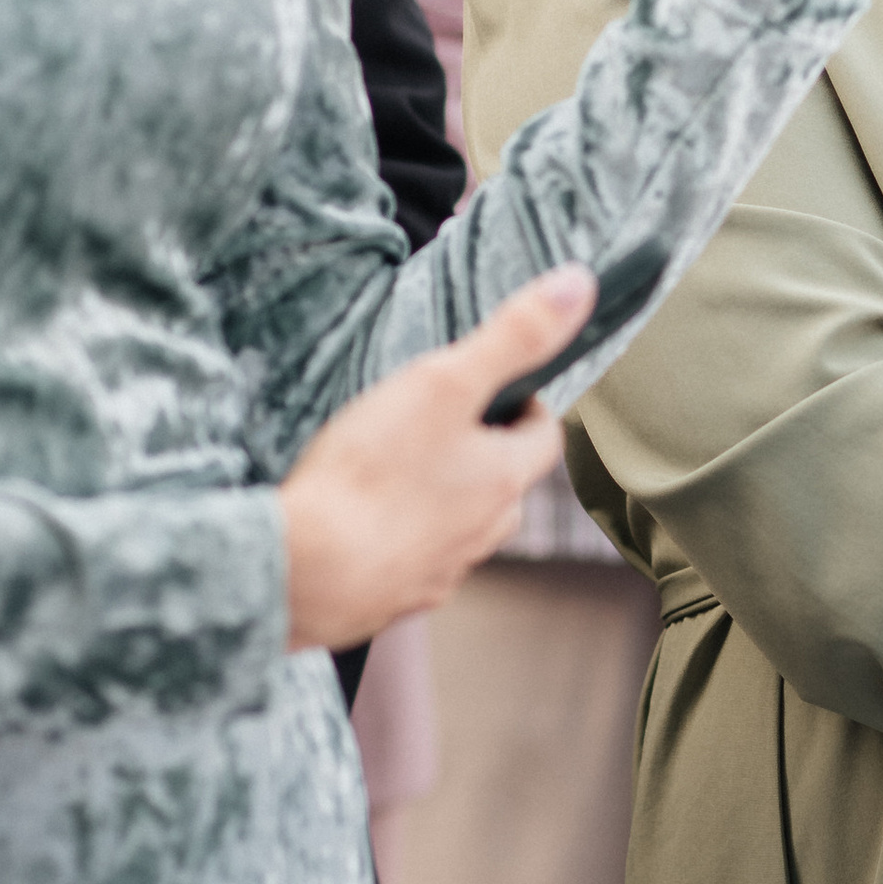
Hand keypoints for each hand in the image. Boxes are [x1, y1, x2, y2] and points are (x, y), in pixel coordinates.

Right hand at [278, 268, 589, 654]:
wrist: (301, 573)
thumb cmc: (371, 476)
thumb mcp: (442, 383)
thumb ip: (512, 336)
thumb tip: (581, 285)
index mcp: (503, 480)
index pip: (544, 437)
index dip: (527, 405)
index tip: (497, 385)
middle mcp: (483, 533)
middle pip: (503, 484)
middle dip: (483, 451)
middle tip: (440, 419)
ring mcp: (438, 571)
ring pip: (458, 526)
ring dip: (441, 498)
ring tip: (397, 467)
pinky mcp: (391, 598)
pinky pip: (408, 561)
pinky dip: (397, 537)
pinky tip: (361, 520)